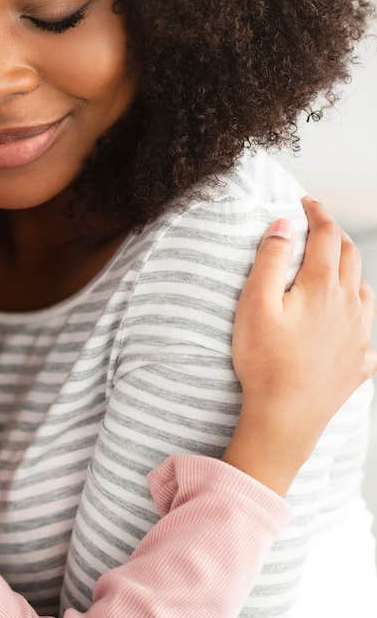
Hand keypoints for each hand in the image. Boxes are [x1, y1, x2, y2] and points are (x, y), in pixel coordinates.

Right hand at [222, 197, 376, 494]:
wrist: (285, 418)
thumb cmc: (263, 360)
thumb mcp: (254, 303)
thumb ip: (270, 259)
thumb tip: (284, 224)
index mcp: (323, 287)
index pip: (326, 236)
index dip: (317, 214)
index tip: (305, 201)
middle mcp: (350, 306)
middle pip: (350, 257)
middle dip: (334, 235)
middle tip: (316, 226)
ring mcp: (359, 336)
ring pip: (364, 289)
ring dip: (349, 269)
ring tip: (331, 267)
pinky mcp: (360, 362)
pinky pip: (367, 327)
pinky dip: (357, 310)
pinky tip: (346, 320)